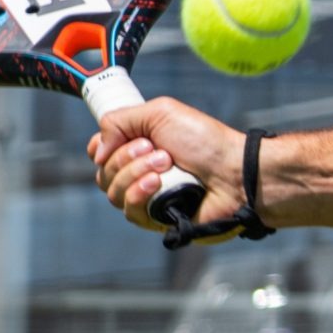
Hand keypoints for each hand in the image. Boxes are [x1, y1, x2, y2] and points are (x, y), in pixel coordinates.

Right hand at [88, 98, 244, 238]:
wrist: (235, 171)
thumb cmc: (205, 141)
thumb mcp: (160, 113)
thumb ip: (119, 121)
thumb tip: (97, 148)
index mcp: (139, 147)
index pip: (99, 153)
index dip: (102, 147)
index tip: (118, 139)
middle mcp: (139, 172)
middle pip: (102, 172)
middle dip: (126, 157)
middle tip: (157, 149)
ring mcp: (147, 197)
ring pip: (113, 192)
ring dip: (136, 173)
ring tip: (166, 163)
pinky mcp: (156, 219)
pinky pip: (129, 211)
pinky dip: (139, 193)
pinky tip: (158, 183)